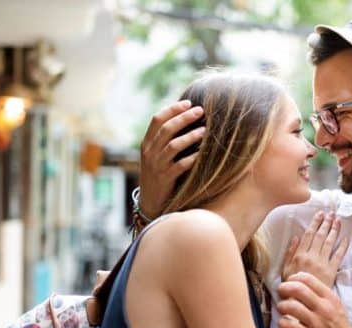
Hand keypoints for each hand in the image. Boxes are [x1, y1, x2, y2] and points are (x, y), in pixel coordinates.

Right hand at [139, 100, 205, 216]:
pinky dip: (192, 157)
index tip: (188, 102)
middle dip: (184, 118)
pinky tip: (203, 152)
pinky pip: (181, 165)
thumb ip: (164, 139)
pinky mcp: (166, 179)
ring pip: (173, 146)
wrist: (150, 201)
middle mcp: (150, 152)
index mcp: (146, 143)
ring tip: (204, 130)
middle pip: (167, 129)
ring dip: (190, 136)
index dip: (173, 109)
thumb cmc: (158, 174)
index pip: (157, 119)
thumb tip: (185, 118)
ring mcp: (157, 166)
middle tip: (200, 110)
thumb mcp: (155, 155)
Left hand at [277, 272, 351, 327]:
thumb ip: (320, 296)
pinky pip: (288, 325)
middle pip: (298, 289)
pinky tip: (284, 323)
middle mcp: (324, 309)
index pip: (308, 279)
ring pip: (291, 306)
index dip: (294, 278)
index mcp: (330, 299)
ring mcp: (316, 324)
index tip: (289, 282)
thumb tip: (300, 283)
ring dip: (281, 306)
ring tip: (281, 309)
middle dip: (284, 288)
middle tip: (280, 292)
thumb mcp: (336, 307)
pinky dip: (282, 322)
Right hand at [282, 211, 347, 285]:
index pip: (308, 234)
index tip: (319, 214)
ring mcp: (322, 263)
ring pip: (329, 242)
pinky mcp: (331, 270)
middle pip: (320, 236)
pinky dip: (343, 246)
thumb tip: (296, 237)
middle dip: (326, 222)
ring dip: (334, 230)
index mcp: (299, 255)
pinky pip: (338, 255)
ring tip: (338, 220)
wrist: (302, 301)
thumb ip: (290, 253)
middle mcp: (311, 256)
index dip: (315, 223)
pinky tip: (346, 238)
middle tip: (331, 213)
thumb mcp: (285, 269)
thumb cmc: (291, 286)